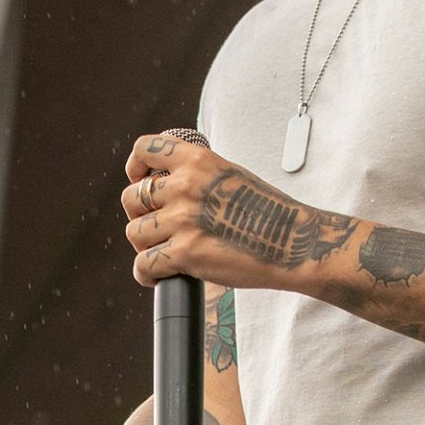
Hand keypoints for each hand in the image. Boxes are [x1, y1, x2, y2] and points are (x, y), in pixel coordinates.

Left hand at [121, 134, 358, 291]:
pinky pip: (143, 265)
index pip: (145, 148)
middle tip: (156, 228)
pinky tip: (158, 276)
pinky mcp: (185, 252)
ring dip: (145, 246)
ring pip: (135, 232)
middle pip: (131, 197)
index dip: (136, 166)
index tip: (139, 179)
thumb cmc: (268, 213)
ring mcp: (183, 219)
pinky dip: (146, 274)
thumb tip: (166, 186)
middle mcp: (186, 185)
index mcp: (198, 160)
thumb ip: (198, 174)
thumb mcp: (231, 175)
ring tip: (162, 253)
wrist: (293, 242)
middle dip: (138, 215)